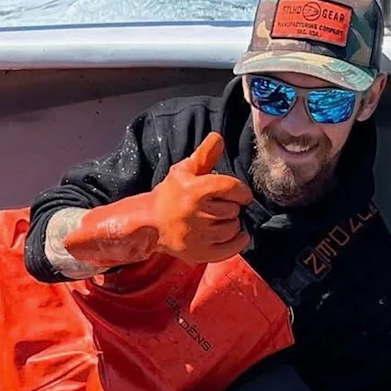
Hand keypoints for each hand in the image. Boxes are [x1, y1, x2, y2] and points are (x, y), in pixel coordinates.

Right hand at [149, 133, 253, 263]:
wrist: (149, 224)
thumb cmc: (169, 196)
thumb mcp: (183, 172)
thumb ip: (203, 155)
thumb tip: (219, 136)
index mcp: (195, 190)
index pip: (232, 188)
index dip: (241, 191)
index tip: (240, 194)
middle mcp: (198, 213)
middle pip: (235, 209)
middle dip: (230, 206)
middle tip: (217, 207)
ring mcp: (200, 236)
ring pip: (234, 227)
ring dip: (230, 223)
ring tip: (216, 220)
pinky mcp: (202, 253)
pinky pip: (233, 247)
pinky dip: (238, 241)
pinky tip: (233, 234)